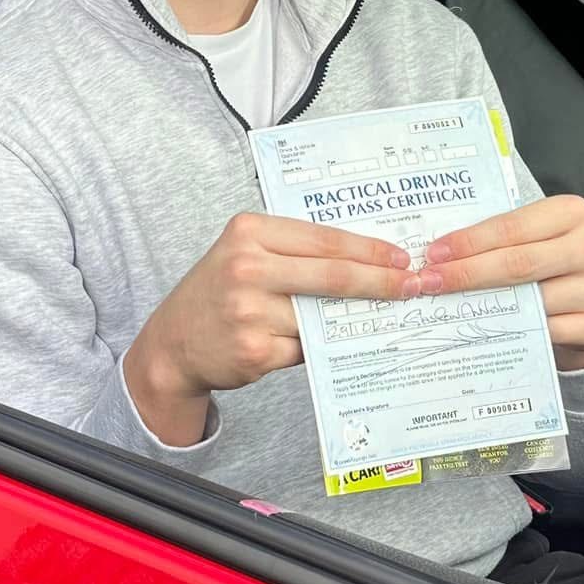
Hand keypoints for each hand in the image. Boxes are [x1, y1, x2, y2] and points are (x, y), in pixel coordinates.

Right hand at [125, 212, 417, 445]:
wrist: (172, 343)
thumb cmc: (217, 292)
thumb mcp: (244, 253)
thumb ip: (293, 254)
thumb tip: (362, 265)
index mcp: (248, 232)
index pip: (323, 239)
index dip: (368, 250)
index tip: (399, 258)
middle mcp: (247, 267)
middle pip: (332, 275)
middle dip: (380, 282)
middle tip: (411, 286)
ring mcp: (250, 311)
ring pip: (322, 316)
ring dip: (349, 319)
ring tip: (375, 316)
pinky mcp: (256, 351)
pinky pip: (306, 348)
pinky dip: (319, 347)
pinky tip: (316, 344)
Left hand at [419, 194, 583, 370]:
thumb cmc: (547, 261)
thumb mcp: (531, 237)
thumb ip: (498, 238)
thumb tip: (440, 253)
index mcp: (571, 212)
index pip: (511, 227)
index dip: (469, 241)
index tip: (434, 254)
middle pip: (518, 263)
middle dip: (467, 272)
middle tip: (430, 281)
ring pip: (532, 299)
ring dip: (484, 304)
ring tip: (448, 304)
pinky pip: (547, 330)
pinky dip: (513, 329)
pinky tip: (485, 326)